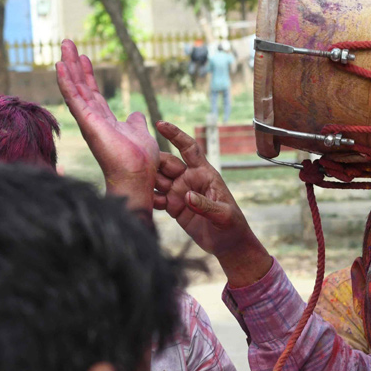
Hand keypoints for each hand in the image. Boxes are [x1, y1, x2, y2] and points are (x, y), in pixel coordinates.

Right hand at [55, 40, 158, 211]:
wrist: (138, 175)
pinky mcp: (87, 122)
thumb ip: (135, 122)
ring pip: (75, 88)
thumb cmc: (140, 160)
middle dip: (74, 64)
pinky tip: (60, 67)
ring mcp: (88, 120)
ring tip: (64, 45)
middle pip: (81, 86)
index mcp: (104, 120)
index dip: (88, 75)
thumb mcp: (140, 132)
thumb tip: (136, 114)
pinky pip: (73, 98)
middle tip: (67, 42)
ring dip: (68, 67)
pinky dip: (66, 82)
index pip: (93, 93)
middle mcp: (93, 119)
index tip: (84, 57)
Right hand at [153, 120, 272, 287]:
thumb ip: (206, 205)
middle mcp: (189, 179)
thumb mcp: (224, 215)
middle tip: (140, 165)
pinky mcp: (172, 206)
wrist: (228, 245)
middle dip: (153, 162)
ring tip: (137, 184)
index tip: (160, 125)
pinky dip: (148, 198)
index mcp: (204, 174)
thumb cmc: (232, 226)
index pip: (189, 149)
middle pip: (166, 163)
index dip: (176, 135)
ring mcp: (179, 192)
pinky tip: (141, 200)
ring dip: (147, 180)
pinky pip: (156, 197)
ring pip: (158, 180)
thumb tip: (187, 196)